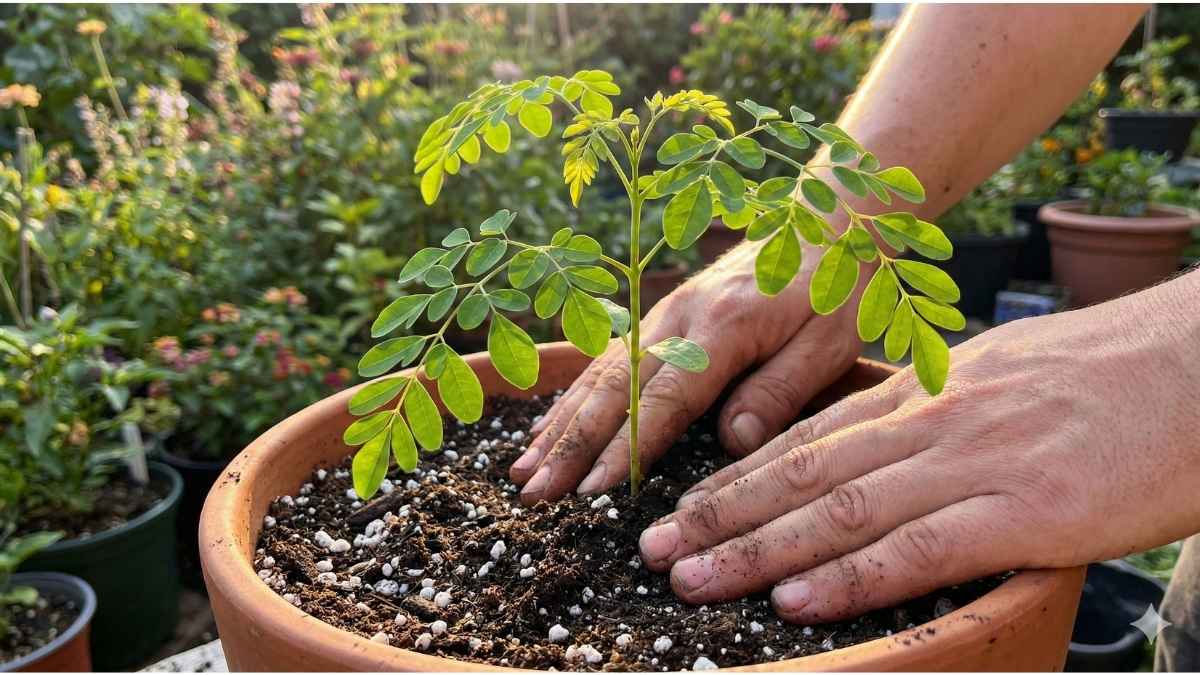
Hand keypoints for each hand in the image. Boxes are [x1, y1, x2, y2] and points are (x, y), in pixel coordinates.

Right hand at [510, 241, 865, 503]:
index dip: (625, 447)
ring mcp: (662, 314)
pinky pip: (606, 362)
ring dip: (559, 424)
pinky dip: (573, 398)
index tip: (590, 489)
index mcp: (722, 326)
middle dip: (571, 443)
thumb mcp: (831, 341)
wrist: (821, 225)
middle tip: (536, 492)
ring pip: (599, 375)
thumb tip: (732, 442)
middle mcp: (678, 317)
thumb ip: (781, 390)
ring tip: (524, 470)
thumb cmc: (835, 288)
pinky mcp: (659, 318)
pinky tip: (547, 428)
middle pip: (614, 388)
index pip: (664, 398)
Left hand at [638, 280, 1199, 623]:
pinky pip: (920, 547)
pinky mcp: (1026, 512)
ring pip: (840, 511)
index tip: (684, 508)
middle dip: (721, 516)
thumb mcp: (1002, 377)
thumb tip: (881, 447)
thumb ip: (938, 412)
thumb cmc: (1109, 378)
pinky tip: (797, 597)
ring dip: (758, 550)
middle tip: (654, 549)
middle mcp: (932, 424)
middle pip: (803, 474)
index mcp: (928, 393)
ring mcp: (974, 464)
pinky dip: (853, 576)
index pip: (809, 439)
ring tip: (691, 578)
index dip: (738, 479)